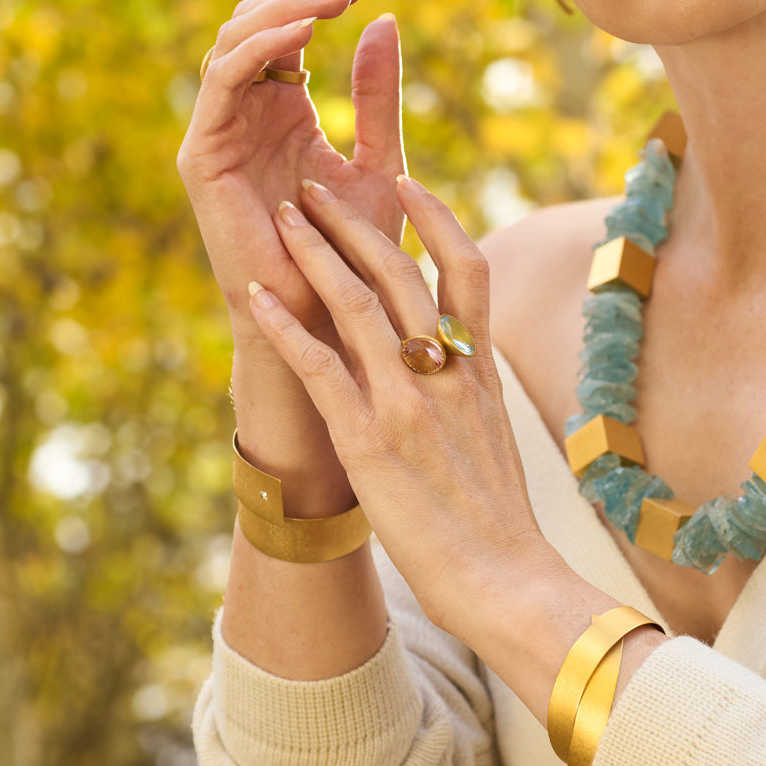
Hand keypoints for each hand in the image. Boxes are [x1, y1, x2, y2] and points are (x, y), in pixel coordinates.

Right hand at [176, 0, 405, 342]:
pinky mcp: (202, 154)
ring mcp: (219, 131)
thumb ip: (378, 97)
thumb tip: (384, 20)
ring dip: (288, 7)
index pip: (289, 26)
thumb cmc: (355, 259)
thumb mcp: (378, 163)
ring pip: (237, 40)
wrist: (326, 324)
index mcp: (283, 109)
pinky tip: (306, 27)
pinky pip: (224, 80)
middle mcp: (246, 113)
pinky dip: (261, 45)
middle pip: (260, 21)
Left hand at [243, 176, 547, 629]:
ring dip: (315, 254)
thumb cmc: (503, 530)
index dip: (437, 220)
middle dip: (355, 222)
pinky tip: (255, 297)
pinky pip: (320, 368)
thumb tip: (448, 381)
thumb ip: (470, 401)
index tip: (408, 182)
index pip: (466, 273)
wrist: (510, 583)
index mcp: (480, 375)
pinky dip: (285, 326)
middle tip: (316, 187)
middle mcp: (445, 376)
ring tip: (283, 216)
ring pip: (358, 306)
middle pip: (402, 273)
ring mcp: (407, 405)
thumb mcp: (499, 446)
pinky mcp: (369, 441)